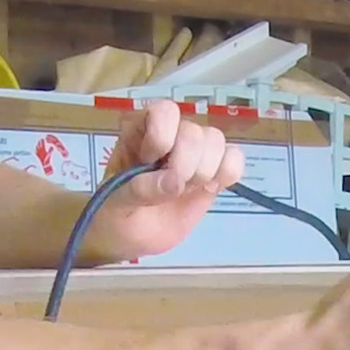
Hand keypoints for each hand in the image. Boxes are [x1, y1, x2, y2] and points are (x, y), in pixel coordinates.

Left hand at [92, 100, 246, 259]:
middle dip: (186, 166)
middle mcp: (171, 134)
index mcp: (140, 130)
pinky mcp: (214, 172)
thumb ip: (139, 190)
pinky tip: (210, 188)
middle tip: (172, 189)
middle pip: (195, 132)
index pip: (164, 111)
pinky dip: (228, 174)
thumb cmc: (115, 213)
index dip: (162, 137)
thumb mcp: (113, 203)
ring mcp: (195, 152)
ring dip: (205, 171)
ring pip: (217, 141)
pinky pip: (235, 159)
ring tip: (187, 191)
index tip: (149, 163)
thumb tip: (175, 182)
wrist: (130, 237)